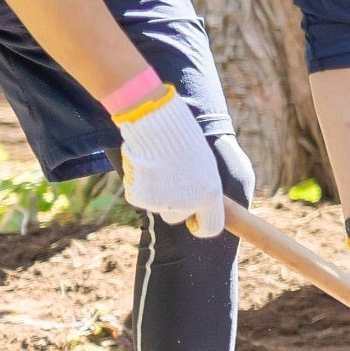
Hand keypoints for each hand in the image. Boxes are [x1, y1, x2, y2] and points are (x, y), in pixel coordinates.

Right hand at [115, 92, 225, 238]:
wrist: (157, 123)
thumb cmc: (183, 139)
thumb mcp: (203, 164)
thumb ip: (201, 187)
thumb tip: (197, 205)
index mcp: (211, 195)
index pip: (211, 227)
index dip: (201, 226)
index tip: (193, 222)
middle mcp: (188, 204)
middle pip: (176, 218)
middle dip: (171, 206)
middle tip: (168, 181)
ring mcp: (163, 203)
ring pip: (156, 207)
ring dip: (154, 192)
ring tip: (157, 165)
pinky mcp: (140, 198)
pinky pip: (138, 196)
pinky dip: (138, 184)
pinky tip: (143, 165)